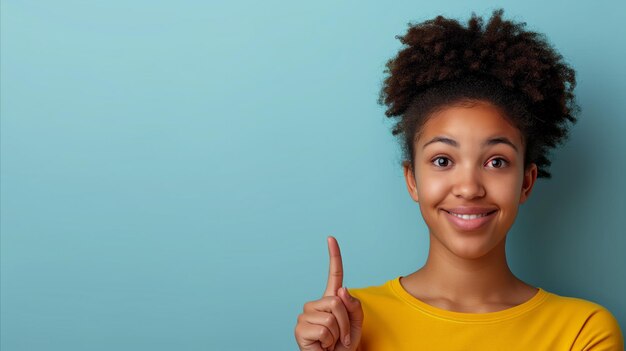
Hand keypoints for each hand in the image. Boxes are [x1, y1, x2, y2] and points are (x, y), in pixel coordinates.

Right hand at [294, 236, 363, 350]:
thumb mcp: (356, 324)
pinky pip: (324, 329)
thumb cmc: (344, 345)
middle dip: (345, 322)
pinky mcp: (300, 329)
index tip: (331, 238)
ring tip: (332, 342)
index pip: (333, 275)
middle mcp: (315, 304)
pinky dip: (329, 341)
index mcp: (330, 299)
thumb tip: (341, 291)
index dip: (334, 256)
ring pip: (331, 317)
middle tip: (342, 337)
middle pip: (336, 302)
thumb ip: (354, 306)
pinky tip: (323, 345)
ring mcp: (306, 315)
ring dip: (338, 333)